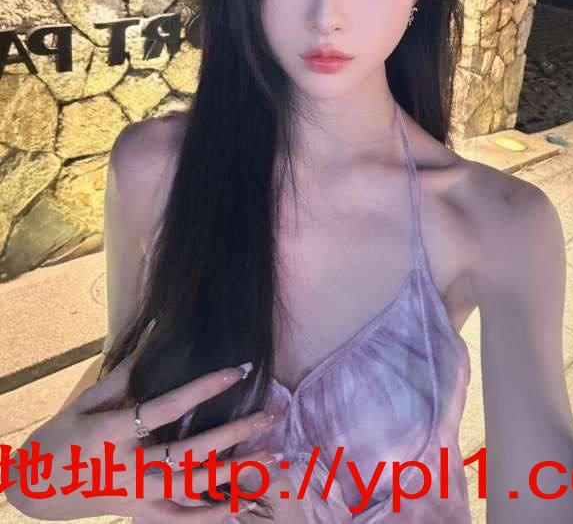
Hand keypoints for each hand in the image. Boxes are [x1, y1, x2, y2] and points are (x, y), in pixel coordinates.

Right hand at [5, 350, 284, 521]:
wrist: (34, 489)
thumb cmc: (61, 436)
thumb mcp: (88, 400)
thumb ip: (127, 371)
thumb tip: (159, 330)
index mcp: (115, 432)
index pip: (168, 406)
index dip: (206, 387)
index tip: (240, 369)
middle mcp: (130, 467)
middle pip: (191, 452)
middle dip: (236, 432)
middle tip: (271, 414)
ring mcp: (137, 496)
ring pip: (195, 489)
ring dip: (237, 474)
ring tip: (273, 459)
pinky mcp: (140, 515)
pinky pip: (181, 520)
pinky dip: (211, 516)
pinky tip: (241, 505)